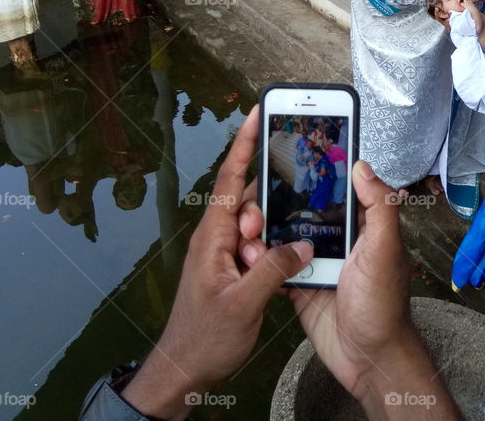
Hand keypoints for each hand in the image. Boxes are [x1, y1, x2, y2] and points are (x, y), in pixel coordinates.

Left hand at [120, 108, 314, 418]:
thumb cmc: (204, 339)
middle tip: (281, 229)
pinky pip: (260, 247)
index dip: (244, 144)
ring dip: (273, 236)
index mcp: (212, 237)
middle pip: (250, 201)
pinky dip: (274, 250)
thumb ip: (273, 270)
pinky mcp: (234, 270)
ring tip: (280, 259)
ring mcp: (225, 254)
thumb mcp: (243, 304)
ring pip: (258, 227)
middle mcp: (217, 238)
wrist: (184, 370)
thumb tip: (300, 244)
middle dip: (271, 207)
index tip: (255, 113)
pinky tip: (288, 263)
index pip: (230, 179)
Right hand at [238, 162, 458, 415]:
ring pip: (285, 234)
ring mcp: (316, 260)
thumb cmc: (383, 303)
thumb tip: (361, 165)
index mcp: (361, 225)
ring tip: (244, 224)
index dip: (314, 173)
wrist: (367, 358)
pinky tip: (243, 249)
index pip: (337, 188)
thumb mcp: (386, 249)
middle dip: (278, 201)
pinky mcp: (298, 283)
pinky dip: (260, 258)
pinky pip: (276, 264)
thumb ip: (379, 207)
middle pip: (303, 209)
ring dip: (264, 228)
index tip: (286, 155)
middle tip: (253, 197)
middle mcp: (338, 238)